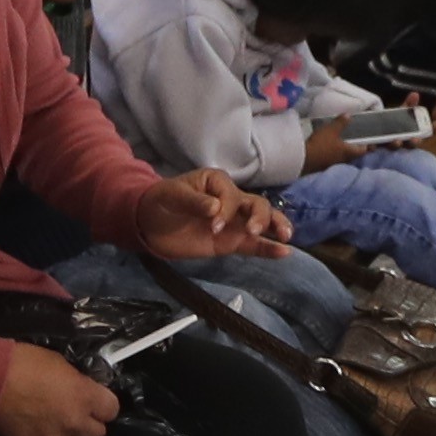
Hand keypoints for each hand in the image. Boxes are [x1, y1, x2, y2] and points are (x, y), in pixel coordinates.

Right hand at [0, 341, 119, 435]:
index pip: (112, 410)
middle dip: (89, 424)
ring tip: (54, 423)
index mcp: (84, 396)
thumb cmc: (23, 362)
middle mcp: (73, 422)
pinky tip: (30, 427)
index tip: (96, 401)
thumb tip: (82, 390)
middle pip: (98, 434)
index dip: (104, 405)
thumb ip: (76, 383)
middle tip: (76, 414)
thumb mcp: (59, 363)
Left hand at [135, 169, 292, 258]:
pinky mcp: (231, 242)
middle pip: (256, 204)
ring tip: (286, 237)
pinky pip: (254, 245)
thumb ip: (193, 201)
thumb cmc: (161, 202)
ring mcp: (234, 222)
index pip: (232, 195)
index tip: (213, 225)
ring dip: (275, 226)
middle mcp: (231, 199)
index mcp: (217, 182)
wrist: (149, 225)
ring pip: (262, 221)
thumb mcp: (171, 196)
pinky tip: (285, 252)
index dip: (227, 210)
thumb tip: (215, 209)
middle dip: (259, 217)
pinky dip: (269, 248)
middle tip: (251, 231)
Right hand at [302, 119, 364, 171]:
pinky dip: (336, 153)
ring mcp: (334, 164)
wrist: (304, 159)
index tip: (371, 142)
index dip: (368, 146)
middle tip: (358, 140)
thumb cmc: (321, 144)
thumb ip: (341, 122)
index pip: (363, 150)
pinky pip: (334, 158)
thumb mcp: (331, 130)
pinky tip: (331, 148)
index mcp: (349, 152)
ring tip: (344, 143)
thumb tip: (349, 115)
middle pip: (354, 154)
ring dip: (346, 151)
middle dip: (357, 148)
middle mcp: (344, 160)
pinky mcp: (325, 165)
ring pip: (344, 157)